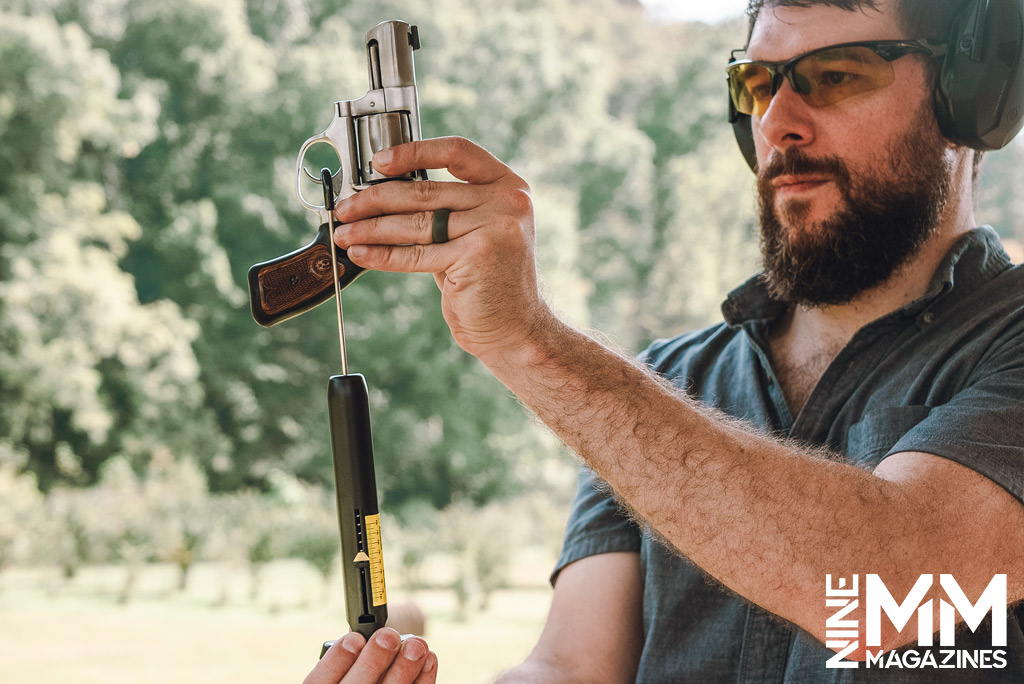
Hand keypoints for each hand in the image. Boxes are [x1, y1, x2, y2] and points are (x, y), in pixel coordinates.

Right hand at [302, 628, 436, 683]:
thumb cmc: (354, 674)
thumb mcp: (339, 667)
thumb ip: (347, 655)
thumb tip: (360, 632)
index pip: (320, 680)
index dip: (337, 659)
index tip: (355, 639)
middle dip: (374, 660)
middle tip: (389, 636)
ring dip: (404, 670)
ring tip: (417, 645)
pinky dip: (423, 680)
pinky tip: (428, 660)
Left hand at [332, 137, 554, 364]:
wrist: (517, 328)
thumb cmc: (491, 281)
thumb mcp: (476, 233)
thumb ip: (447, 210)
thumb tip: (385, 195)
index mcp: (508, 187)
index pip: (457, 152)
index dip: (414, 152)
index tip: (379, 162)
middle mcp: (506, 203)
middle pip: (427, 191)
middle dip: (376, 199)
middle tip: (347, 207)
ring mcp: (494, 228)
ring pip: (417, 223)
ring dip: (372, 228)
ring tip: (346, 233)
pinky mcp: (476, 256)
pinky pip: (416, 254)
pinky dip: (382, 254)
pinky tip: (362, 253)